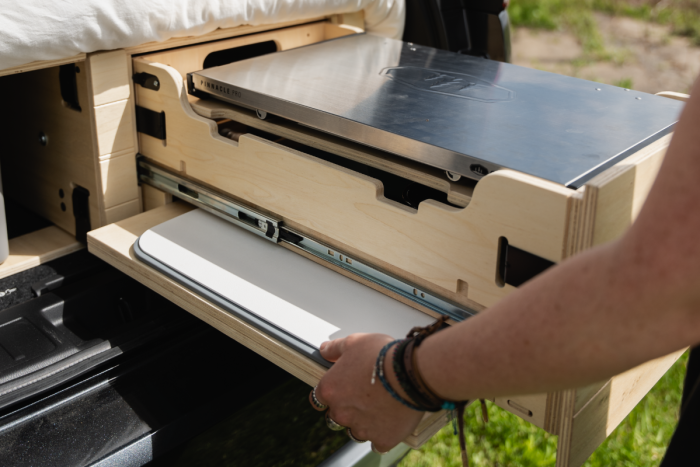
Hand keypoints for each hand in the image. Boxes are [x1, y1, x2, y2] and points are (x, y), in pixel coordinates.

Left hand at [311, 333, 424, 452]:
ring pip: (355, 431)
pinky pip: (378, 443)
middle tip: (364, 396)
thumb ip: (335, 348)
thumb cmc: (382, 356)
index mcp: (330, 390)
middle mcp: (341, 412)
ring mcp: (361, 428)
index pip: (319, 398)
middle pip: (336, 416)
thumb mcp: (355, 342)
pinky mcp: (381, 439)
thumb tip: (324, 350)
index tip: (342, 389)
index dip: (332, 393)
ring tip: (379, 408)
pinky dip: (382, 434)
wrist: (410, 373)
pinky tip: (390, 422)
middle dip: (347, 408)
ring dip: (363, 422)